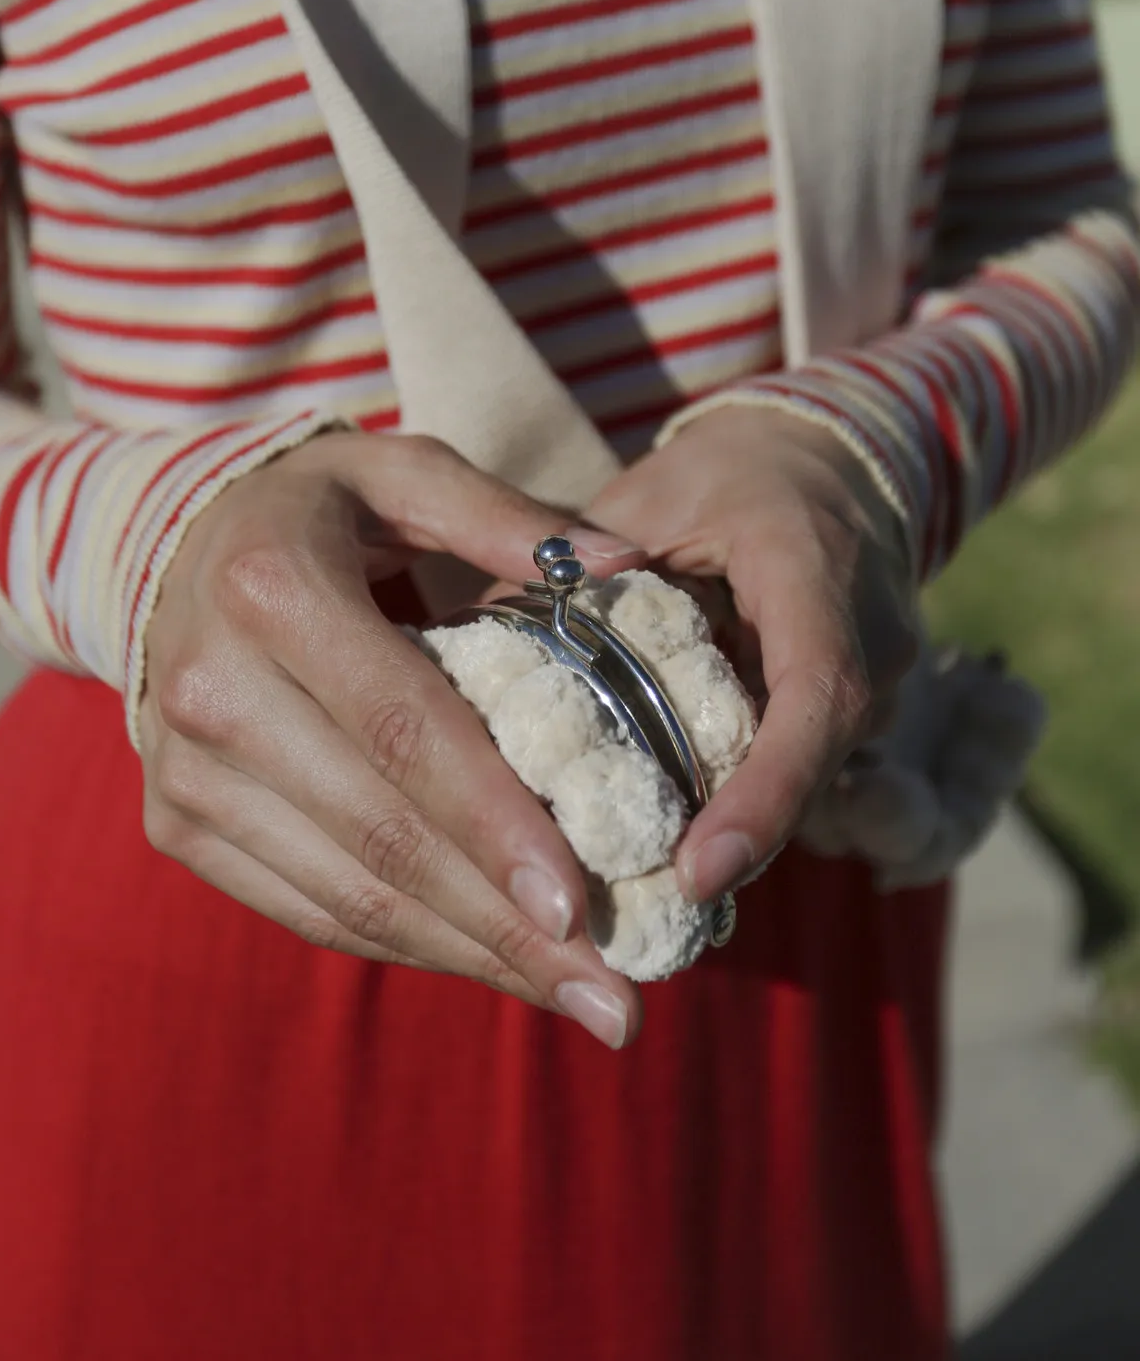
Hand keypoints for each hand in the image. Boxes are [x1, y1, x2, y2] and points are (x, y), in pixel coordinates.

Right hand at [138, 430, 645, 1047]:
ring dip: (470, 957)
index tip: (582, 903)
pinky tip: (491, 963)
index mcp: (274, 589)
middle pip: (382, 837)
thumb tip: (626, 567)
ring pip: (347, 896)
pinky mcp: (178, 825)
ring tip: (578, 995)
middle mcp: (213, 690)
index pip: (404, 730)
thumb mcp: (403, 472)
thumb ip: (506, 518)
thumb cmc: (317, 510)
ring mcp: (185, 771)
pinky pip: (307, 909)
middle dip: (507, 926)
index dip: (494, 823)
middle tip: (617, 993)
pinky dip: (407, 946)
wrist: (165, 551)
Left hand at [584, 407, 917, 901]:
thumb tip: (474, 653)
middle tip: (643, 902)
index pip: (816, 693)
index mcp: (814, 567)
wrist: (827, 458)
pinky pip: (812, 766)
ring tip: (651, 885)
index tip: (700, 869)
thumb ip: (573, 572)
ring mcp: (885, 674)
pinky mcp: (869, 703)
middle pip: (814, 761)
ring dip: (742, 825)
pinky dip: (752, 798)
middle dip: (738, 837)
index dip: (765, 791)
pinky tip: (686, 837)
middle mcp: (872, 633)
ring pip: (817, 776)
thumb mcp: (642, 501)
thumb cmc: (723, 474)